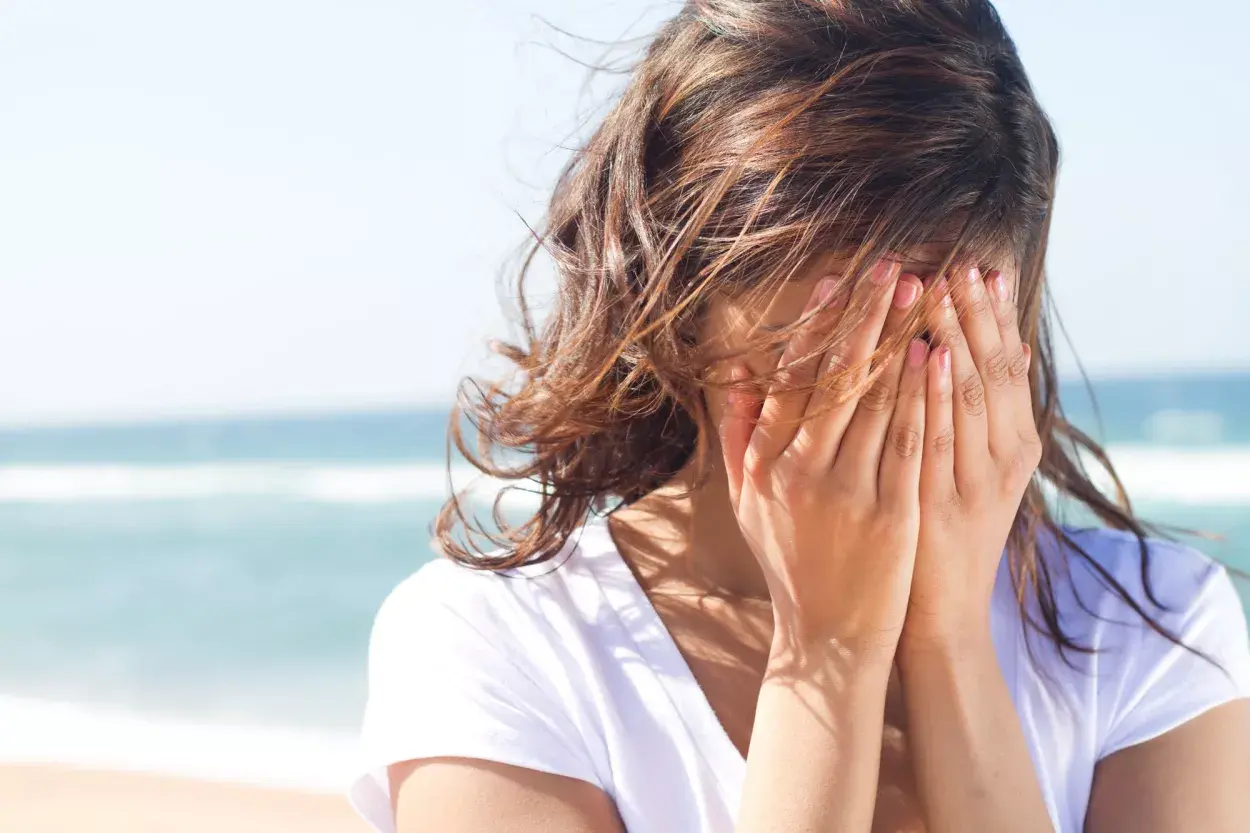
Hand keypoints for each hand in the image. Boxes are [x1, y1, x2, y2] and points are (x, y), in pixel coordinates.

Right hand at [717, 261, 930, 658]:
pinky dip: (924, 394)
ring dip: (901, 340)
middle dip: (866, 316)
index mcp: (765, 464)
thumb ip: (739, 433)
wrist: (828, 637)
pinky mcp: (892, 513)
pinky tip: (938, 354)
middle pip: (837, 378)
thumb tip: (738, 369)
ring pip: (878, 400)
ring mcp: (848, 492)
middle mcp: (801, 472)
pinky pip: (910, 440)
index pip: (792, 380)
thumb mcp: (747, 499)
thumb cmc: (789, 561)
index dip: (816, 327)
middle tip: (892, 266)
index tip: (837, 280)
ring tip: (924, 293)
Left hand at [904, 266, 1039, 647]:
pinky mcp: (940, 506)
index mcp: (1012, 448)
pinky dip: (934, 393)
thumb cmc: (939, 534)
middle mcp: (1002, 460)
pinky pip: (936, 439)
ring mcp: (972, 483)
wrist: (933, 615)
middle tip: (962, 262)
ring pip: (969, 396)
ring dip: (955, 336)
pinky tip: (927, 352)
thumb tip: (976, 349)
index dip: (997, 317)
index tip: (984, 267)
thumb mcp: (967, 472)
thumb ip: (971, 417)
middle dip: (977, 314)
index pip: (1008, 367)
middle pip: (992, 372)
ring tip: (941, 286)